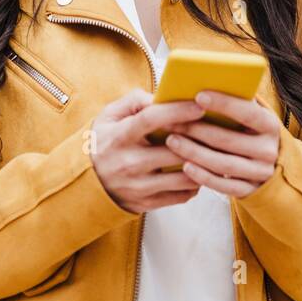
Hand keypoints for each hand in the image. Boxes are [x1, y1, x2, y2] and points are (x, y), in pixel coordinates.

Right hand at [90, 89, 207, 212]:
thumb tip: (163, 96)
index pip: (152, 119)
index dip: (178, 110)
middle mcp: (129, 163)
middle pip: (174, 149)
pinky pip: (182, 195)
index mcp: (119, 136)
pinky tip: (197, 170)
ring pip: (184, 176)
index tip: (199, 105)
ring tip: (211, 151)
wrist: (85, 183)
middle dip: (199, 138)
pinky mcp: (147, 204)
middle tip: (216, 128)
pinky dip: (195, 182)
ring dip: (202, 163)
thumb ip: (135, 101)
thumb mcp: (109, 115)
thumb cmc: (103, 143)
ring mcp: (138, 186)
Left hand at [164, 90, 280, 197]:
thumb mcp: (247, 115)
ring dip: (194, 152)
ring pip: (223, 164)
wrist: (265, 165)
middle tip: (170, 121)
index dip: (224, 103)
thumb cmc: (246, 131)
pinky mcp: (250, 191)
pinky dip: (203, 176)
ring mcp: (261, 173)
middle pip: (228, 140)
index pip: (247, 112)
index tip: (198, 95)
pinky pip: (224, 186)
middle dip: (196, 129)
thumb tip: (202, 82)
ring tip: (172, 141)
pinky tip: (185, 167)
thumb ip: (233, 101)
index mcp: (269, 125)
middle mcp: (269, 150)